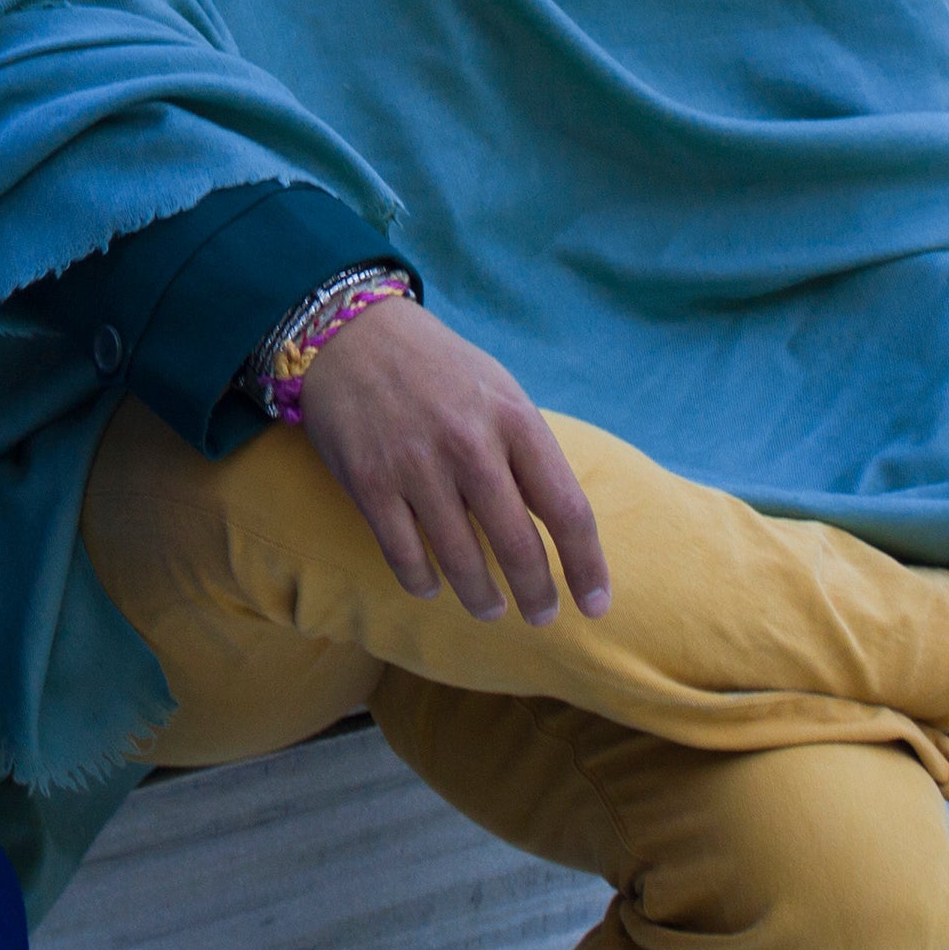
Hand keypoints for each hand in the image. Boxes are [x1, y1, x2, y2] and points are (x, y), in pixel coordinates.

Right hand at [296, 297, 610, 625]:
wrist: (352, 334)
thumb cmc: (440, 370)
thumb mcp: (499, 392)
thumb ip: (527, 452)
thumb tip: (556, 525)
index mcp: (514, 419)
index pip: (566, 509)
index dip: (587, 567)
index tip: (596, 605)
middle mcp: (469, 444)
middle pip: (518, 545)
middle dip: (536, 594)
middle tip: (540, 615)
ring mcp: (416, 465)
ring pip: (461, 559)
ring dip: (481, 598)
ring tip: (490, 610)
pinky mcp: (369, 482)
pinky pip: (404, 555)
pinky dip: (422, 581)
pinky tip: (432, 586)